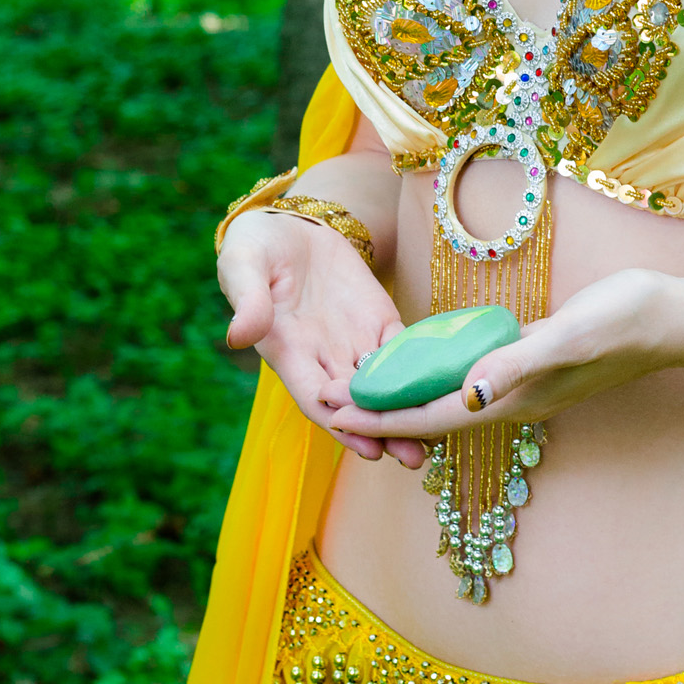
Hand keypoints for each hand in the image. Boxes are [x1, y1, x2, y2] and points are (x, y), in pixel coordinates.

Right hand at [218, 208, 426, 467]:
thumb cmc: (254, 248)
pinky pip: (402, 348)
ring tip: (436, 439)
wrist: (285, 225)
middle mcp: (323, 356)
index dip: (342, 425)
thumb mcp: (243, 267)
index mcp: (288, 351)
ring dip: (406, 411)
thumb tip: (239, 337)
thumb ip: (248, 301)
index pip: (316, 398)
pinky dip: (420, 368)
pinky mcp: (377, 318)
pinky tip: (443, 387)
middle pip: (356, 404)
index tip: (368, 448)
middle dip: (384, 431)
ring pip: (383, 385)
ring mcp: (352, 339)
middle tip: (415, 458)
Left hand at [320, 267, 683, 454]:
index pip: (432, 419)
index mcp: (513, 400)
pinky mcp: (533, 356)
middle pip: (432, 416)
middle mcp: (513, 398)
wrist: (672, 314)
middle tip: (328, 404)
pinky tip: (423, 356)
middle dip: (383, 414)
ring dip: (407, 397)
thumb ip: (518, 363)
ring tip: (363, 387)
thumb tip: (467, 393)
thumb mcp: (571, 336)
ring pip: (450, 397)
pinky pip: (472, 373)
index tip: (334, 417)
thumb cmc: (625, 321)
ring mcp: (524, 380)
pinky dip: (439, 372)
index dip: (383, 420)